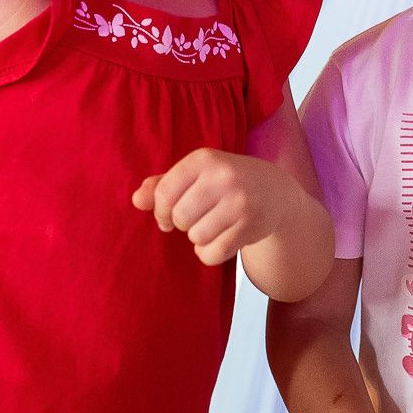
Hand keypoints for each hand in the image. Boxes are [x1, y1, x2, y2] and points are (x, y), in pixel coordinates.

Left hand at [135, 147, 301, 267]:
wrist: (275, 191)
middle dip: (183, 224)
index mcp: (204, 159)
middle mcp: (224, 177)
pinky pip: (214, 253)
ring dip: (199, 238)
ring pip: (197, 237)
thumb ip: (162, 185)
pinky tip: (220, 241)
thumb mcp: (196, 175)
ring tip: (212, 226)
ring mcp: (240, 202)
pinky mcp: (251, 226)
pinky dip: (210, 253)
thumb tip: (136, 200)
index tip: (168, 215)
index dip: (160, 211)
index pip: (164, 193)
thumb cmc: (225, 182)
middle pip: (180, 218)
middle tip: (196, 218)